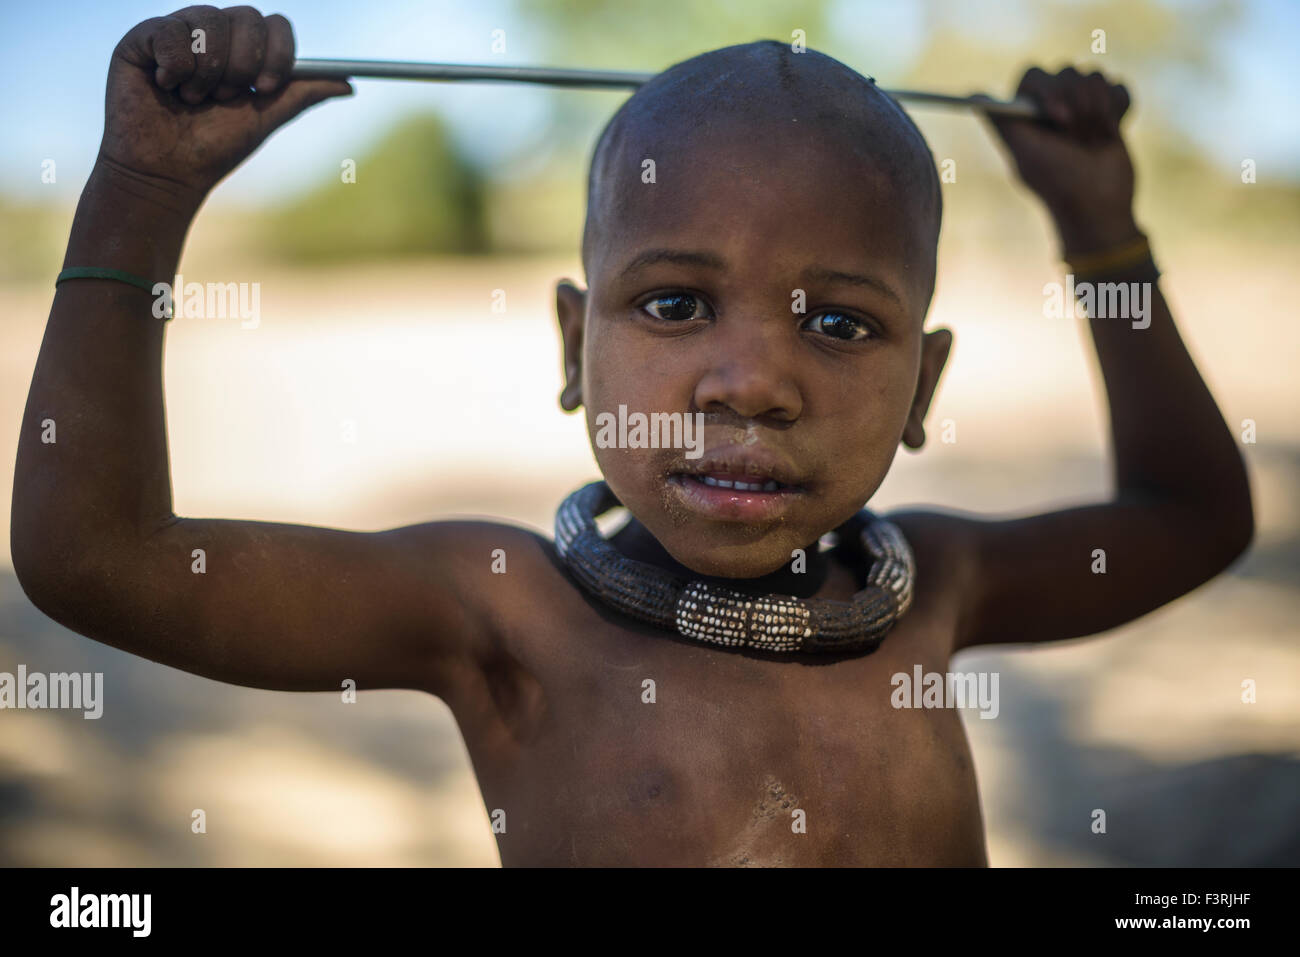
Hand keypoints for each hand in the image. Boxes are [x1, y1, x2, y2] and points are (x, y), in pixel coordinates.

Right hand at [99, 5, 351, 196]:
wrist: (167, 172)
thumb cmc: (214, 147)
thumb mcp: (265, 118)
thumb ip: (301, 94)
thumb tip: (349, 83)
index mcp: (243, 50)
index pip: (274, 25)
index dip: (277, 54)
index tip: (266, 88)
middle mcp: (212, 34)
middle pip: (247, 18)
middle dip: (243, 65)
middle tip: (226, 97)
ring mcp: (178, 33)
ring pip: (209, 22)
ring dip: (208, 72)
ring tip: (193, 99)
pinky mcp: (142, 39)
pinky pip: (169, 31)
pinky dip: (175, 66)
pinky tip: (166, 86)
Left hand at [980, 66, 1138, 254]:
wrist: (1100, 206)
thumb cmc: (1058, 182)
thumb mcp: (1026, 153)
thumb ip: (1001, 121)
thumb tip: (970, 94)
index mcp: (1027, 113)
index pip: (1034, 76)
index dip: (1049, 90)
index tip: (1059, 117)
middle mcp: (1052, 106)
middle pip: (1067, 71)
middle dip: (1078, 104)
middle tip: (1078, 137)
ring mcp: (1082, 106)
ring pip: (1095, 76)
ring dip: (1099, 110)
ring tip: (1094, 140)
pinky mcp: (1110, 109)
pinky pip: (1119, 86)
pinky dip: (1119, 109)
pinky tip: (1111, 134)